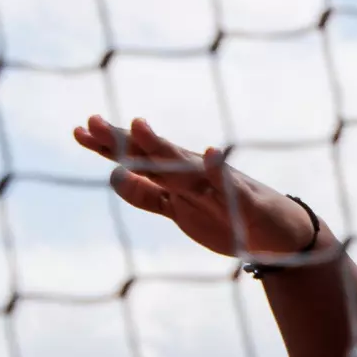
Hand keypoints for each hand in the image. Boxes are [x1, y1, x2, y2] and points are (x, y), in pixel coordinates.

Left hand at [72, 116, 323, 258]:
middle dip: (122, 142)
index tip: (78, 130)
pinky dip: (219, 169)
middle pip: (151, 157)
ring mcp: (215, 187)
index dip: (107, 146)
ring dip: (160, 147)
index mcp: (175, 178)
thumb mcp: (178, 208)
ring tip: (137, 125)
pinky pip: (228, 185)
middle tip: (92, 122)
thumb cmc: (227, 217)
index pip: (135, 159)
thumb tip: (113, 174)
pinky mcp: (240, 202)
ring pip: (182, 167)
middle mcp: (192, 175)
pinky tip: (211, 152)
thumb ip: (147, 194)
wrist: (278, 234)